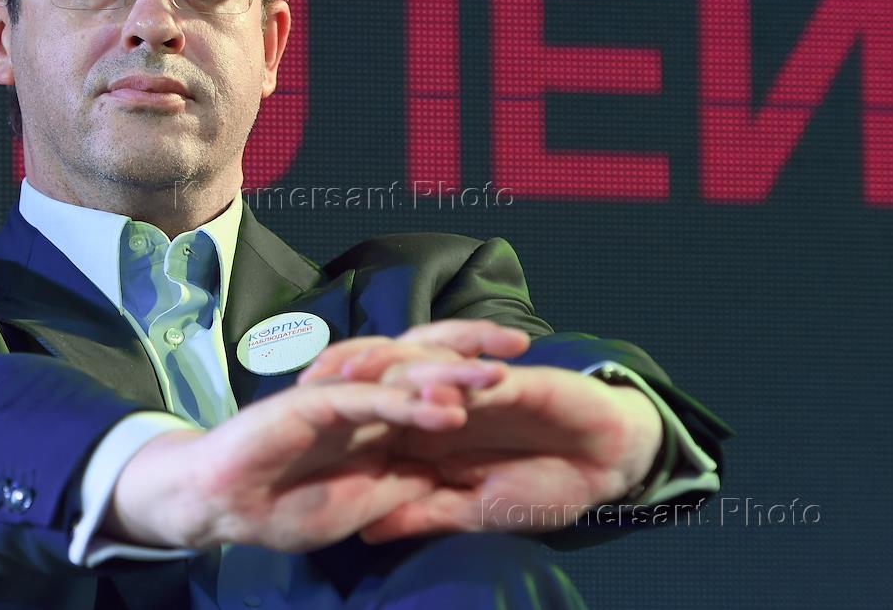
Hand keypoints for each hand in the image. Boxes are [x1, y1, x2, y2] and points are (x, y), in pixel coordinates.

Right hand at [103, 364, 505, 552]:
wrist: (224, 506)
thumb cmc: (287, 505)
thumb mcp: (364, 503)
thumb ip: (403, 484)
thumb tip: (445, 473)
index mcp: (379, 419)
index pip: (434, 390)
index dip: (475, 383)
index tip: (524, 383)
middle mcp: (365, 396)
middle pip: (425, 364)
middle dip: (472, 353)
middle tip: (520, 347)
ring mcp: (340, 394)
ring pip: (402, 374)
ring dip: (449, 375)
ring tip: (495, 377)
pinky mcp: (314, 402)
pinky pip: (368, 399)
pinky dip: (404, 402)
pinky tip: (440, 408)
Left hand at [299, 320, 663, 541]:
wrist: (606, 465)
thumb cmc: (543, 487)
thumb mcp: (474, 512)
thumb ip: (423, 512)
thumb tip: (364, 531)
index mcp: (430, 431)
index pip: (372, 415)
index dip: (333, 414)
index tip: (286, 421)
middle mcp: (445, 401)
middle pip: (385, 378)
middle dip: (345, 374)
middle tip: (304, 379)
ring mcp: (475, 387)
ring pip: (421, 365)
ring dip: (386, 363)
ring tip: (351, 367)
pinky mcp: (510, 380)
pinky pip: (476, 371)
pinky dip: (454, 370)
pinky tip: (429, 374)